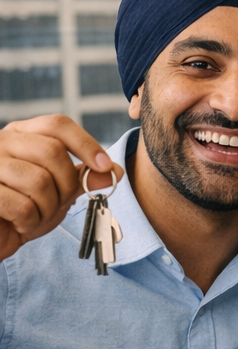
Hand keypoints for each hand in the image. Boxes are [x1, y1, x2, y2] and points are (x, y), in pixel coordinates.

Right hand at [0, 115, 118, 261]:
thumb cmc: (23, 209)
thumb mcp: (58, 191)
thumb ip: (83, 178)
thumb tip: (116, 170)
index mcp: (21, 135)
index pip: (58, 125)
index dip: (86, 144)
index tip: (105, 167)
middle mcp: (1, 142)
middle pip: (52, 152)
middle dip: (67, 185)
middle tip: (60, 202)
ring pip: (39, 180)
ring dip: (48, 207)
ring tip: (37, 214)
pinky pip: (22, 206)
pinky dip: (30, 220)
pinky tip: (21, 223)